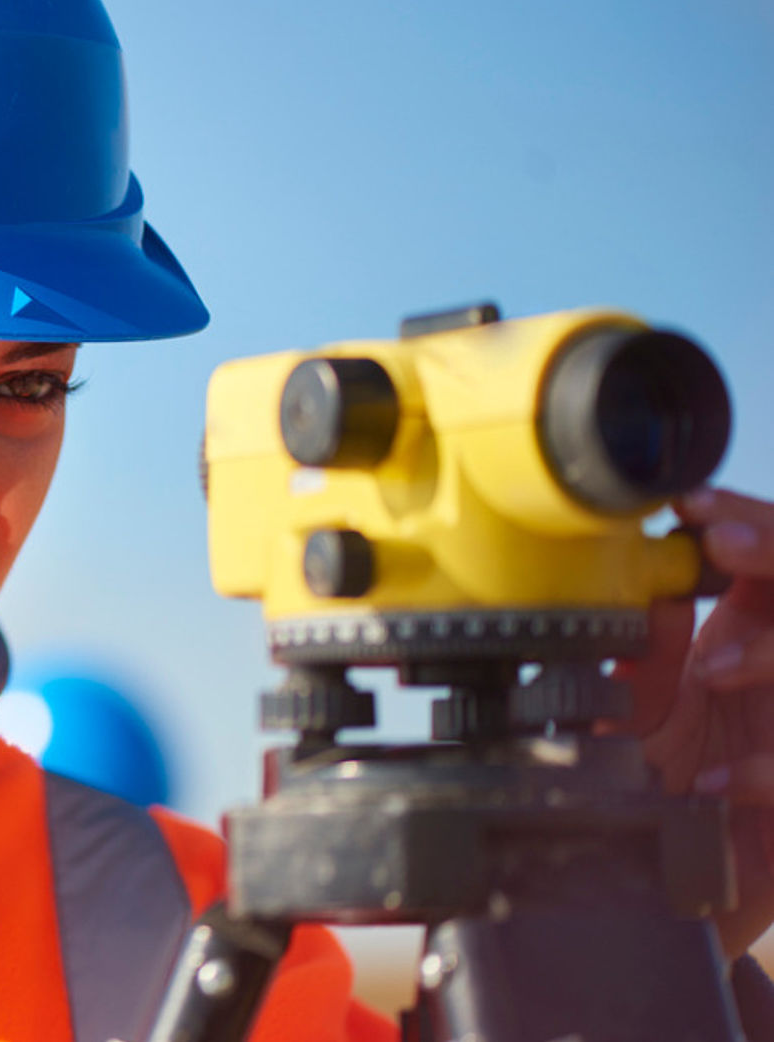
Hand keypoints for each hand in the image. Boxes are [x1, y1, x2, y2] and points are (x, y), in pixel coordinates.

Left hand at [618, 487, 773, 957]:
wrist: (674, 895)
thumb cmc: (659, 795)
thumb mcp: (640, 722)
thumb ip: (648, 659)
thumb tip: (653, 589)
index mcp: (751, 636)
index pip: (764, 557)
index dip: (743, 522)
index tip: (694, 505)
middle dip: (772, 550)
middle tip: (720, 544)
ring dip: (770, 653)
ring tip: (714, 672)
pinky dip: (767, 769)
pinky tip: (720, 783)